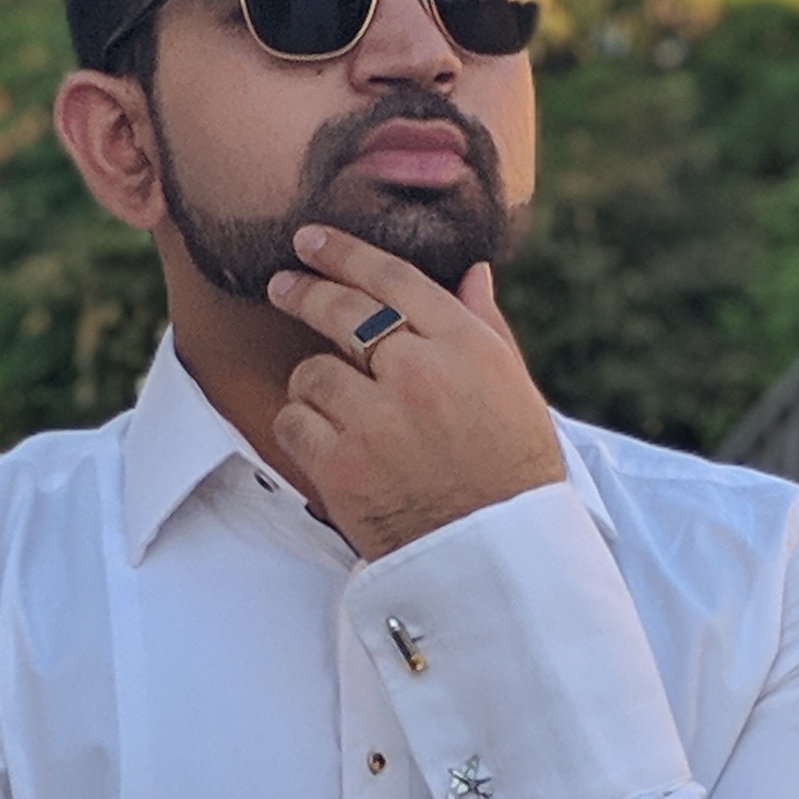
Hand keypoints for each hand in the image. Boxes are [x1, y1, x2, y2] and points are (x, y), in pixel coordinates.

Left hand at [264, 225, 564, 555]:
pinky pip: (294, 423)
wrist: (498, 556)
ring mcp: (377, 419)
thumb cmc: (512, 472)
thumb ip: (484, 326)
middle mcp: (419, 372)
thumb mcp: (515, 390)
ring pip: (311, 372)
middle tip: (283, 285)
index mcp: (465, 347)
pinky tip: (325, 445)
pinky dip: (301, 431)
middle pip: (341, 311)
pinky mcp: (342, 466)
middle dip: (305, 292)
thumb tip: (471, 273)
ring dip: (314, 386)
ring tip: (334, 408)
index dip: (344, 253)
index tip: (312, 241)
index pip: (392, 280)